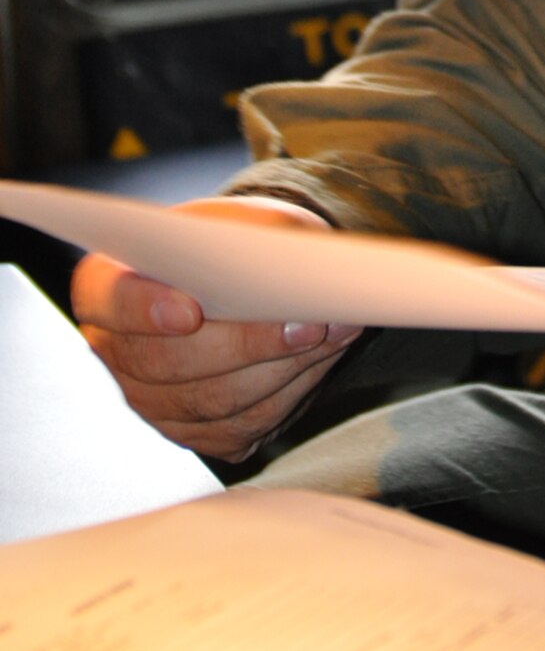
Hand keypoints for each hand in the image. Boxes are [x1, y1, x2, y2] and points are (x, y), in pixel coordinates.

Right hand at [71, 196, 363, 463]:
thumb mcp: (244, 220)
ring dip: (282, 370)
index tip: (190, 311)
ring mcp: (149, 401)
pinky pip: (242, 426)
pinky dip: (290, 393)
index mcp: (105, 284)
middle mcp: (115, 351)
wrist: (240, 275)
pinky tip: (322, 358)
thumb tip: (300, 274)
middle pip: (169, 364)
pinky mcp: (193, 431)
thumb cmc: (232, 240)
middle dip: (246, 344)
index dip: (145, 309)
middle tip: (305, 323)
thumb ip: (259, 238)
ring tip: (333, 333)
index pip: (112, 301)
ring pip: (214, 403)